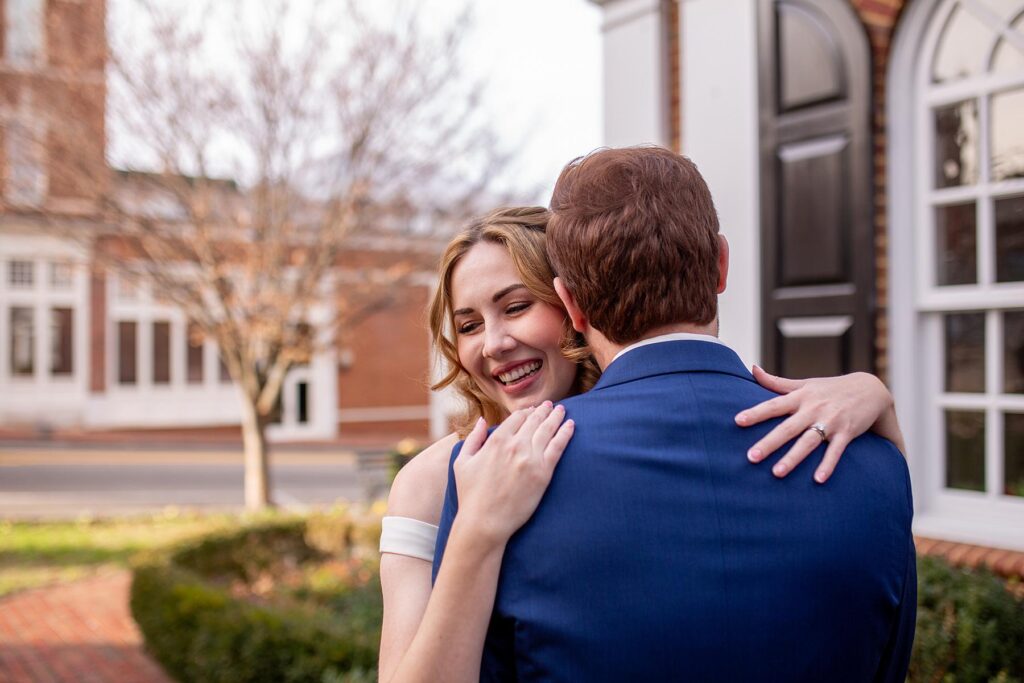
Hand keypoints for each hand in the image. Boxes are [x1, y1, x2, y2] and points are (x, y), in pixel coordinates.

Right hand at [454, 402, 574, 544]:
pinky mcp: (543, 472)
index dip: (526, 411)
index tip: (532, 410)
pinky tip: (570, 425)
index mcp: (497, 440)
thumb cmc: (471, 494)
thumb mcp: (463, 462)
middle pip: (534, 420)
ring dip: (556, 417)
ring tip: (562, 410)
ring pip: (548, 430)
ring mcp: (531, 458)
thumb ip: (473, 438)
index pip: (517, 418)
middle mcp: (515, 445)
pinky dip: (565, 433)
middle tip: (550, 405)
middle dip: (543, 411)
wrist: (485, 521)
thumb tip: (481, 420)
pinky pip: (558, 447)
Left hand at [735, 367, 895, 483]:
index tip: (738, 421)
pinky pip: (836, 451)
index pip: (773, 405)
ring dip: (793, 458)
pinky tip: (817, 480)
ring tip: (777, 473)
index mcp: (800, 397)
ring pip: (808, 442)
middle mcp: (813, 409)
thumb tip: (751, 369)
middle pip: (787, 428)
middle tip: (751, 457)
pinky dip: (828, 465)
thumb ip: (776, 382)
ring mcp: (830, 421)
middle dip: (769, 443)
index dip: (756, 412)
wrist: (871, 389)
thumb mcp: (804, 383)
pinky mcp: (847, 432)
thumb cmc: (830, 388)